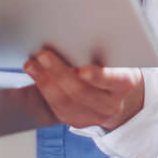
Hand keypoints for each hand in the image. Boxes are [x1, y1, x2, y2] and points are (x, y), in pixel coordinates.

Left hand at [22, 48, 143, 129]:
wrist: (118, 95)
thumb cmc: (114, 66)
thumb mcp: (117, 57)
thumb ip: (102, 50)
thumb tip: (76, 36)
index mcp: (125, 84)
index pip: (113, 81)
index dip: (98, 77)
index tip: (82, 70)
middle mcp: (112, 105)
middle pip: (82, 92)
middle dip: (60, 73)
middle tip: (44, 55)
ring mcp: (94, 117)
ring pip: (66, 102)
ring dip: (45, 81)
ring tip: (33, 64)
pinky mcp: (79, 121)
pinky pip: (57, 108)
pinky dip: (43, 90)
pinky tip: (35, 75)